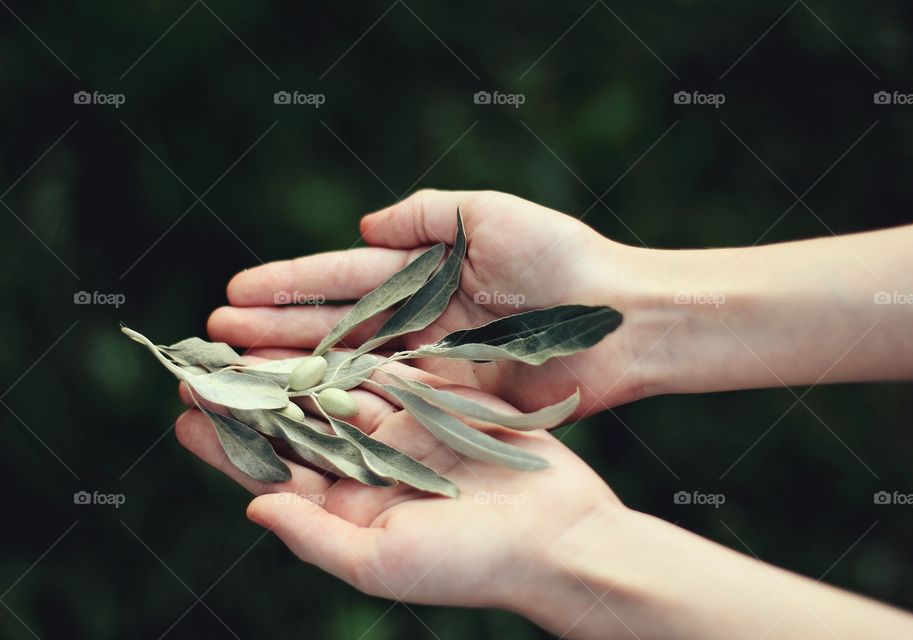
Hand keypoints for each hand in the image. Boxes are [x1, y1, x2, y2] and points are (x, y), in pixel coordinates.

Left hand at [174, 355, 621, 609]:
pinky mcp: (437, 404)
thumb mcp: (382, 562)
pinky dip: (351, 350)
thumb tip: (253, 503)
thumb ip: (314, 534)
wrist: (558, 534)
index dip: (228, 448)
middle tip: (203, 365)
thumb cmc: (472, 565)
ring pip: (336, 391)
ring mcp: (404, 434)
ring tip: (247, 339)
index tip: (182, 418)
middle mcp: (371, 470)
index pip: (275, 473)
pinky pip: (385, 371)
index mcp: (351, 512)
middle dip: (252, 398)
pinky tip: (317, 330)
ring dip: (293, 367)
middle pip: (298, 426)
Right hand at [208, 190, 655, 414]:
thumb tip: (364, 226)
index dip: (290, 286)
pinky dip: (343, 410)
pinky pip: (388, 406)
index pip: (344, 278)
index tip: (235, 294)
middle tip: (214, 342)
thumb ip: (426, 214)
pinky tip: (300, 415)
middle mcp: (420, 319)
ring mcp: (433, 364)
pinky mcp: (453, 404)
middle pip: (335, 327)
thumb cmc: (563, 259)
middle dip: (275, 333)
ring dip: (295, 373)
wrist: (621, 321)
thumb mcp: (491, 214)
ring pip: (351, 370)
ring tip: (239, 378)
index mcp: (425, 272)